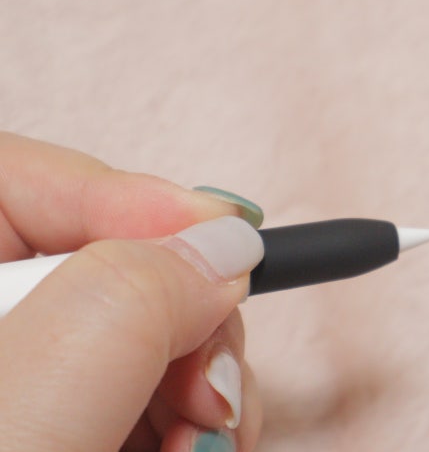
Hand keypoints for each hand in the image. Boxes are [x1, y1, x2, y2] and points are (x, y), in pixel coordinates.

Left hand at [0, 133, 263, 451]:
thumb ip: (125, 303)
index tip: (229, 242)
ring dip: (204, 379)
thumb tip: (225, 246)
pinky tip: (194, 446)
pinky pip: (153, 384)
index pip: (18, 180)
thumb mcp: (31, 414)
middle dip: (189, 320)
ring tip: (206, 439)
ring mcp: (36, 374)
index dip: (133, 201)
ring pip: (150, 328)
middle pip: (112, 262)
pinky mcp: (77, 416)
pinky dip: (193, 413)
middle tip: (211, 387)